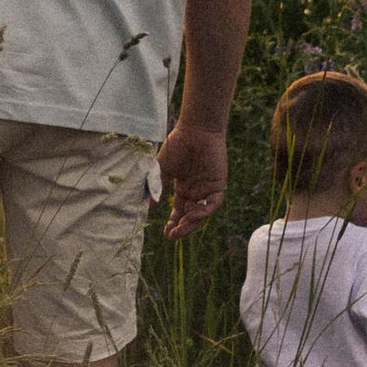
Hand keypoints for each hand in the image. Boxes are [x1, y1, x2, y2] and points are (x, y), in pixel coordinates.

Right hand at [157, 117, 227, 237]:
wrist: (195, 130)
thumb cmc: (177, 145)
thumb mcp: (162, 169)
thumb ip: (157, 187)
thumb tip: (148, 206)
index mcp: (183, 188)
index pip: (179, 211)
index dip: (173, 223)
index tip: (166, 233)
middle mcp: (196, 191)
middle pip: (191, 216)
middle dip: (182, 228)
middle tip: (172, 236)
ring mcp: (207, 188)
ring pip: (202, 213)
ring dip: (193, 223)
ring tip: (181, 228)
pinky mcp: (218, 184)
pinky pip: (213, 203)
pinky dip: (205, 211)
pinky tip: (194, 215)